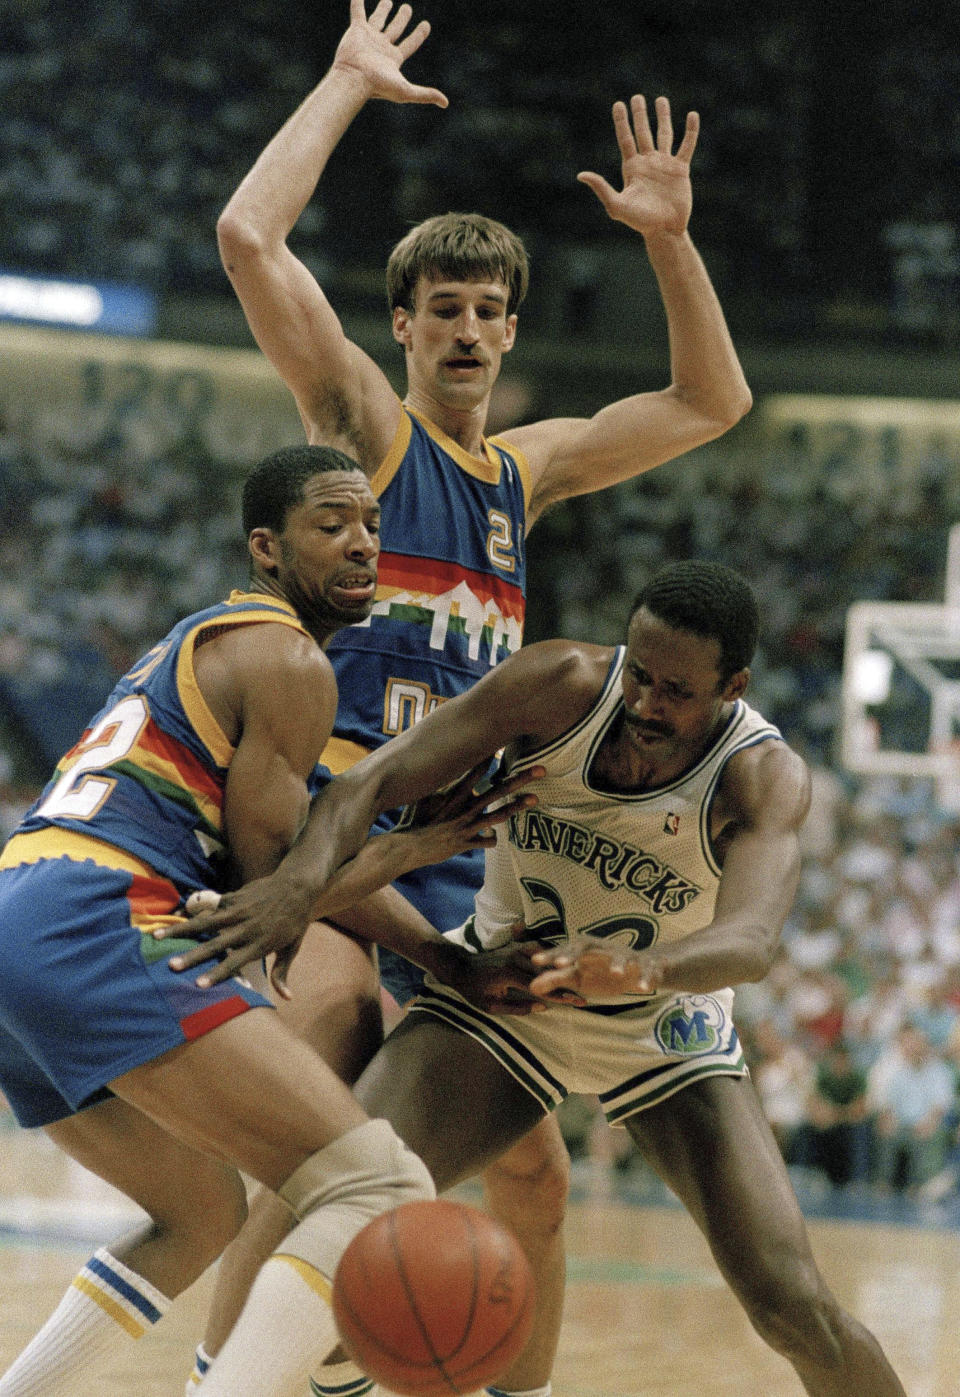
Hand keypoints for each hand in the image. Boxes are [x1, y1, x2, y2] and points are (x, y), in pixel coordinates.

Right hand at [156, 876, 315, 996]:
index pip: (235, 962)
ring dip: (181, 930)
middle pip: (215, 944)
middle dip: (192, 956)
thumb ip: (283, 972)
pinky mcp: (232, 897)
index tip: (198, 985)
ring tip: (157, 937)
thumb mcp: (293, 947)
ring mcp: (237, 911)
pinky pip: (211, 908)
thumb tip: (286, 998)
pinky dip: (194, 915)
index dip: (216, 974)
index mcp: (260, 944)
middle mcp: (246, 928)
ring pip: (205, 922)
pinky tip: (174, 924)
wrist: (297, 885)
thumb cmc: (295, 920)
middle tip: (171, 966)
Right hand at [332, 0, 447, 107]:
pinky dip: (358, 3)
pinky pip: (358, 13)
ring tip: (388, 1)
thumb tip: (445, 103)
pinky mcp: (356, 31)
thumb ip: (425, 94)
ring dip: (383, 10)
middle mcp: (382, 47)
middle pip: (395, 29)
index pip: (410, 44)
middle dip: (402, 19)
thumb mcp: (406, 91)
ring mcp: (369, 38)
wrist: (355, 79)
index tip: (426, 25)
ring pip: (379, 19)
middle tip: (407, 8)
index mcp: (393, 59)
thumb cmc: (378, 86)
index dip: (419, 35)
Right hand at [398, 760, 543, 861]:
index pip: (476, 770)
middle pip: (498, 789)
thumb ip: (437, 783)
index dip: (492, 756)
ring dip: (518, 806)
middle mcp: (465, 808)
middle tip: (541, 768)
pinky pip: (485, 841)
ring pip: (498, 815)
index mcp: (454, 794)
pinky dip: (491, 839)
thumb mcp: (424, 796)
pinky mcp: (465, 843)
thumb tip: (441, 766)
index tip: (507, 742)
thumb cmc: (413, 819)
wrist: (405, 846)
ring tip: (536, 798)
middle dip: (520, 778)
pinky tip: (496, 838)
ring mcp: (467, 826)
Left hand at [434, 929, 584, 1014]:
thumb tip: (542, 1008)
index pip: (541, 987)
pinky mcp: (517, 953)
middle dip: (567, 986)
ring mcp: (517, 956)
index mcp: (510, 975)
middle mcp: (516, 962)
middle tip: (584, 995)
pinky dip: (552, 963)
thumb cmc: (473, 991)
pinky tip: (566, 968)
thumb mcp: (491, 1007)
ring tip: (581, 982)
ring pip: (545, 966)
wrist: (459, 969)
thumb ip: (517, 1007)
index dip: (560, 995)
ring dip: (563, 973)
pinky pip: (538, 958)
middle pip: (547, 975)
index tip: (576, 1001)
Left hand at [529, 936, 667, 999]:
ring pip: (621, 958)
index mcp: (586, 950)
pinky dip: (645, 978)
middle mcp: (603, 949)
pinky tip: (643, 988)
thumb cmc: (603, 971)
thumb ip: (556, 980)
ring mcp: (625, 957)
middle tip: (559, 964)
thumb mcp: (579, 977)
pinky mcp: (645, 966)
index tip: (535, 961)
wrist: (641, 966)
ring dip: (618, 964)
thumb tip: (531, 987)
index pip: (565, 951)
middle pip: (588, 948)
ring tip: (614, 972)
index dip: (551, 955)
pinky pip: (646, 971)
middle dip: (574, 955)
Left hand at [579, 95, 697, 237]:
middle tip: (637, 97)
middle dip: (640, 114)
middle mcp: (648, 162)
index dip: (621, 121)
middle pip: (643, 132)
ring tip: (661, 99)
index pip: (625, 138)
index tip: (618, 104)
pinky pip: (686, 145)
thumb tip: (581, 175)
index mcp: (632, 168)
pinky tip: (692, 115)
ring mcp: (665, 164)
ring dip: (663, 117)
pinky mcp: (681, 169)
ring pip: (664, 134)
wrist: (664, 230)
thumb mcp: (617, 205)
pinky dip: (690, 131)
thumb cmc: (639, 221)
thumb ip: (601, 188)